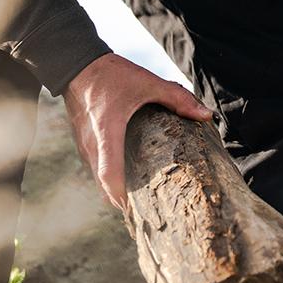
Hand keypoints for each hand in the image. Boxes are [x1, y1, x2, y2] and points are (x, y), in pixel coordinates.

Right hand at [63, 53, 212, 211]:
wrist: (76, 64)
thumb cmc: (112, 74)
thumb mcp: (147, 82)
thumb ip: (177, 99)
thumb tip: (206, 116)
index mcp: (108, 131)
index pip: (110, 173)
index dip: (122, 196)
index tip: (136, 212)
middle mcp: (92, 144)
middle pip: (104, 185)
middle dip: (123, 202)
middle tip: (145, 217)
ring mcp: (84, 145)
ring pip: (98, 179)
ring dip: (114, 192)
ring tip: (138, 204)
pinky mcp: (82, 142)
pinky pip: (95, 169)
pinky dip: (108, 180)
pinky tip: (125, 182)